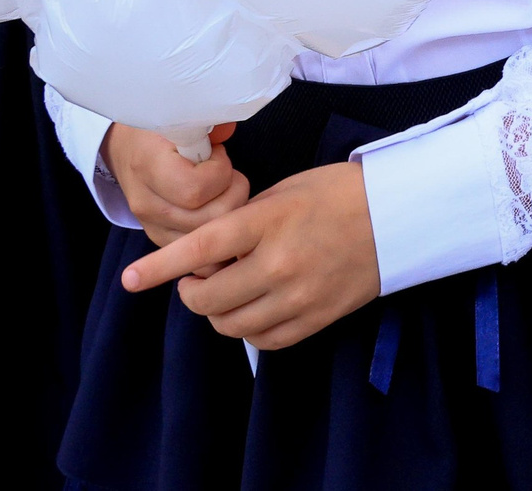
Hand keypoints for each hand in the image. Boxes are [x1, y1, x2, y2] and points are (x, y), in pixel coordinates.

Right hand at [104, 122, 248, 249]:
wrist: (128, 149)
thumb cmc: (161, 131)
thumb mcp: (181, 116)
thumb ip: (209, 124)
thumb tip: (227, 131)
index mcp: (148, 166)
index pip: (195, 189)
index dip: (220, 173)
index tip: (219, 156)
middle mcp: (146, 202)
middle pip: (207, 219)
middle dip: (232, 195)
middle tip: (228, 176)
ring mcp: (151, 226)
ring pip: (206, 239)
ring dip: (227, 214)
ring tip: (223, 191)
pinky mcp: (160, 239)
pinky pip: (198, 257)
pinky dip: (218, 239)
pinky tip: (223, 216)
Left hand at [119, 162, 380, 350]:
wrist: (400, 214)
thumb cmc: (341, 193)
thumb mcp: (287, 190)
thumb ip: (245, 222)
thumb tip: (209, 255)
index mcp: (269, 222)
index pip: (200, 249)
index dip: (159, 267)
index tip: (131, 279)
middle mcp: (279, 263)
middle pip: (207, 299)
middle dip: (192, 291)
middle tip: (199, 278)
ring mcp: (299, 296)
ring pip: (231, 325)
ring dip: (218, 312)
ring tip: (228, 292)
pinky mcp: (317, 317)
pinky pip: (265, 340)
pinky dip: (250, 329)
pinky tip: (256, 309)